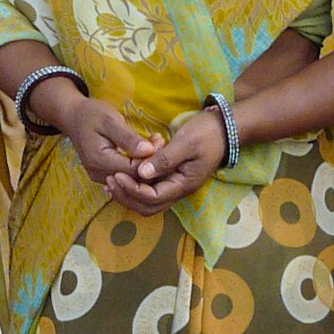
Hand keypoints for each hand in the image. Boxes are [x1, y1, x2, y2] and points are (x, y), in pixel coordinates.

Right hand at [59, 98, 156, 185]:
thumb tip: (149, 151)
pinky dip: (137, 164)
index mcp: (99, 160)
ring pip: (131, 179)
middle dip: (150, 161)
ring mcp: (100, 177)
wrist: (73, 118)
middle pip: (133, 178)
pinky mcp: (104, 176)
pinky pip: (125, 176)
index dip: (150, 158)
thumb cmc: (91, 115)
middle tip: (159, 140)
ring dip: (145, 163)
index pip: (133, 170)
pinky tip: (144, 149)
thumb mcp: (110, 120)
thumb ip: (128, 138)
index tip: (159, 140)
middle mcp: (98, 174)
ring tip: (154, 142)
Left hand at [106, 110, 224, 216]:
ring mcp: (176, 185)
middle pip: (149, 206)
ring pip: (148, 201)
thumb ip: (164, 159)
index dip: (132, 189)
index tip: (116, 174)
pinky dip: (135, 185)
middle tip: (109, 180)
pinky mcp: (172, 178)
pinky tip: (122, 175)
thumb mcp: (185, 142)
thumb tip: (141, 173)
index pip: (153, 198)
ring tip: (111, 180)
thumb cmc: (206, 133)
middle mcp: (180, 190)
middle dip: (127, 196)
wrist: (224, 128)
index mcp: (184, 184)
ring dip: (129, 193)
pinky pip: (151, 189)